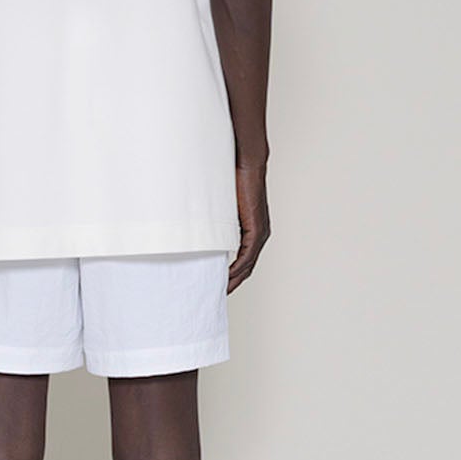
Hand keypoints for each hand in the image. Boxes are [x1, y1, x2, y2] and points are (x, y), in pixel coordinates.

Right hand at [228, 161, 269, 293]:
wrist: (247, 164)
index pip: (244, 260)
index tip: (219, 284)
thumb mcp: (223, 206)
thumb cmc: (233, 180)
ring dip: (235, 279)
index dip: (233, 275)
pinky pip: (247, 256)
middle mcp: (259, 234)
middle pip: (247, 268)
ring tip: (221, 291)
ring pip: (248, 265)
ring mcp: (260, 233)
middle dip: (233, 283)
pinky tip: (228, 276)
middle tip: (218, 295)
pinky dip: (238, 268)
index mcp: (253, 230)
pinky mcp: (256, 229)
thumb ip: (217, 218)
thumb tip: (200, 225)